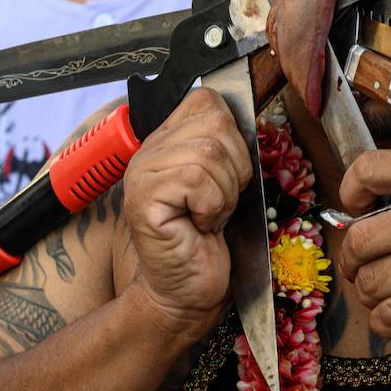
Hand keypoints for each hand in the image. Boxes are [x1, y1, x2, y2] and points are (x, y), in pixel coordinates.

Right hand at [121, 88, 252, 339]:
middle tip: (218, 202)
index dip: (234, 136)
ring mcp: (142, 173)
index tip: (228, 174)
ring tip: (208, 215)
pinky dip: (212, 207)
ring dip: (224, 193)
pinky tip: (199, 225)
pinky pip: (196, 181)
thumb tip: (248, 117)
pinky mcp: (143, 199)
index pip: (208, 100)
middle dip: (235, 168)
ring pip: (209, 153)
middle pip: (216, 123)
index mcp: (168, 139)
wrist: (189, 291)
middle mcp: (149, 150)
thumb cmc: (209, 238)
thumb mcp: (224, 180)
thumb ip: (226, 145)